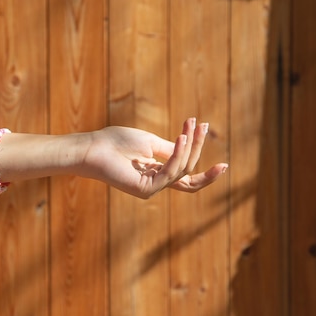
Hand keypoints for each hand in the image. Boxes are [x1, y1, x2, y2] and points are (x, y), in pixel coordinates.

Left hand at [81, 118, 227, 198]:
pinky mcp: (145, 190)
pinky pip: (170, 173)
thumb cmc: (116, 143)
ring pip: (182, 170)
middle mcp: (158, 184)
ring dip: (189, 146)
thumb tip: (189, 143)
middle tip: (204, 125)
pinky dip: (178, 155)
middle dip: (199, 148)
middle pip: (190, 173)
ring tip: (189, 125)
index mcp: (159, 173)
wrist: (93, 148)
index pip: (188, 175)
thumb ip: (170, 148)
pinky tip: (181, 137)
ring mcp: (152, 188)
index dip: (206, 169)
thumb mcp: (150, 142)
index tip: (222, 156)